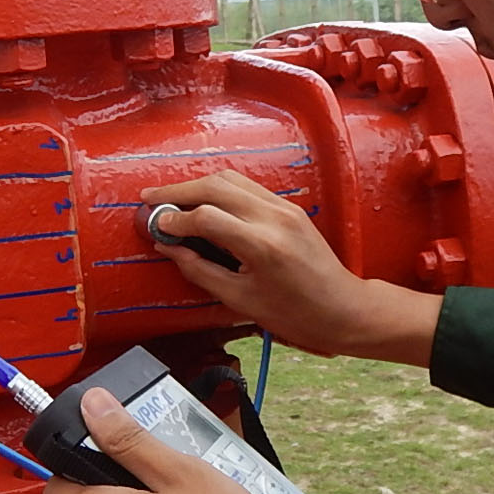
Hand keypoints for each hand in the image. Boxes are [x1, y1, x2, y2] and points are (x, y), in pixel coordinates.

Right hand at [143, 171, 441, 364]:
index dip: (174, 220)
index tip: (154, 226)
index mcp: (262, 245)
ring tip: (170, 197)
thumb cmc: (296, 314)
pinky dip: (219, 189)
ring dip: (197, 185)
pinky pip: (247, 187)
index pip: (205, 217)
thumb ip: (200, 270)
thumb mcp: (241, 300)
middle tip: (150, 199)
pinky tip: (201, 200)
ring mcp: (284, 208)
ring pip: (230, 179)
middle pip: (215, 186)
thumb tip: (169, 248)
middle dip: (178, 191)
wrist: (343, 309)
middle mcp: (274, 217)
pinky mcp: (289, 207)